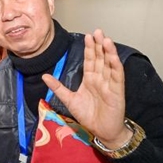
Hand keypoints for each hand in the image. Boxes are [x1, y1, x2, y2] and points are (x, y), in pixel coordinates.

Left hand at [42, 29, 131, 148]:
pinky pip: (117, 75)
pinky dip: (115, 64)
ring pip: (109, 64)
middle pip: (100, 58)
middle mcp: (101, 79)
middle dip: (98, 45)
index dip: (89, 48)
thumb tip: (45, 76)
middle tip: (96, 31)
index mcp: (90, 79)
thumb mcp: (69, 100)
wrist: (102, 131)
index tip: (87, 36)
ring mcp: (109, 83)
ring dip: (108, 51)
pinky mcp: (117, 90)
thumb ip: (58, 88)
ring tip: (105, 39)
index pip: (90, 60)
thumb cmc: (89, 116)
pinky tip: (112, 55)